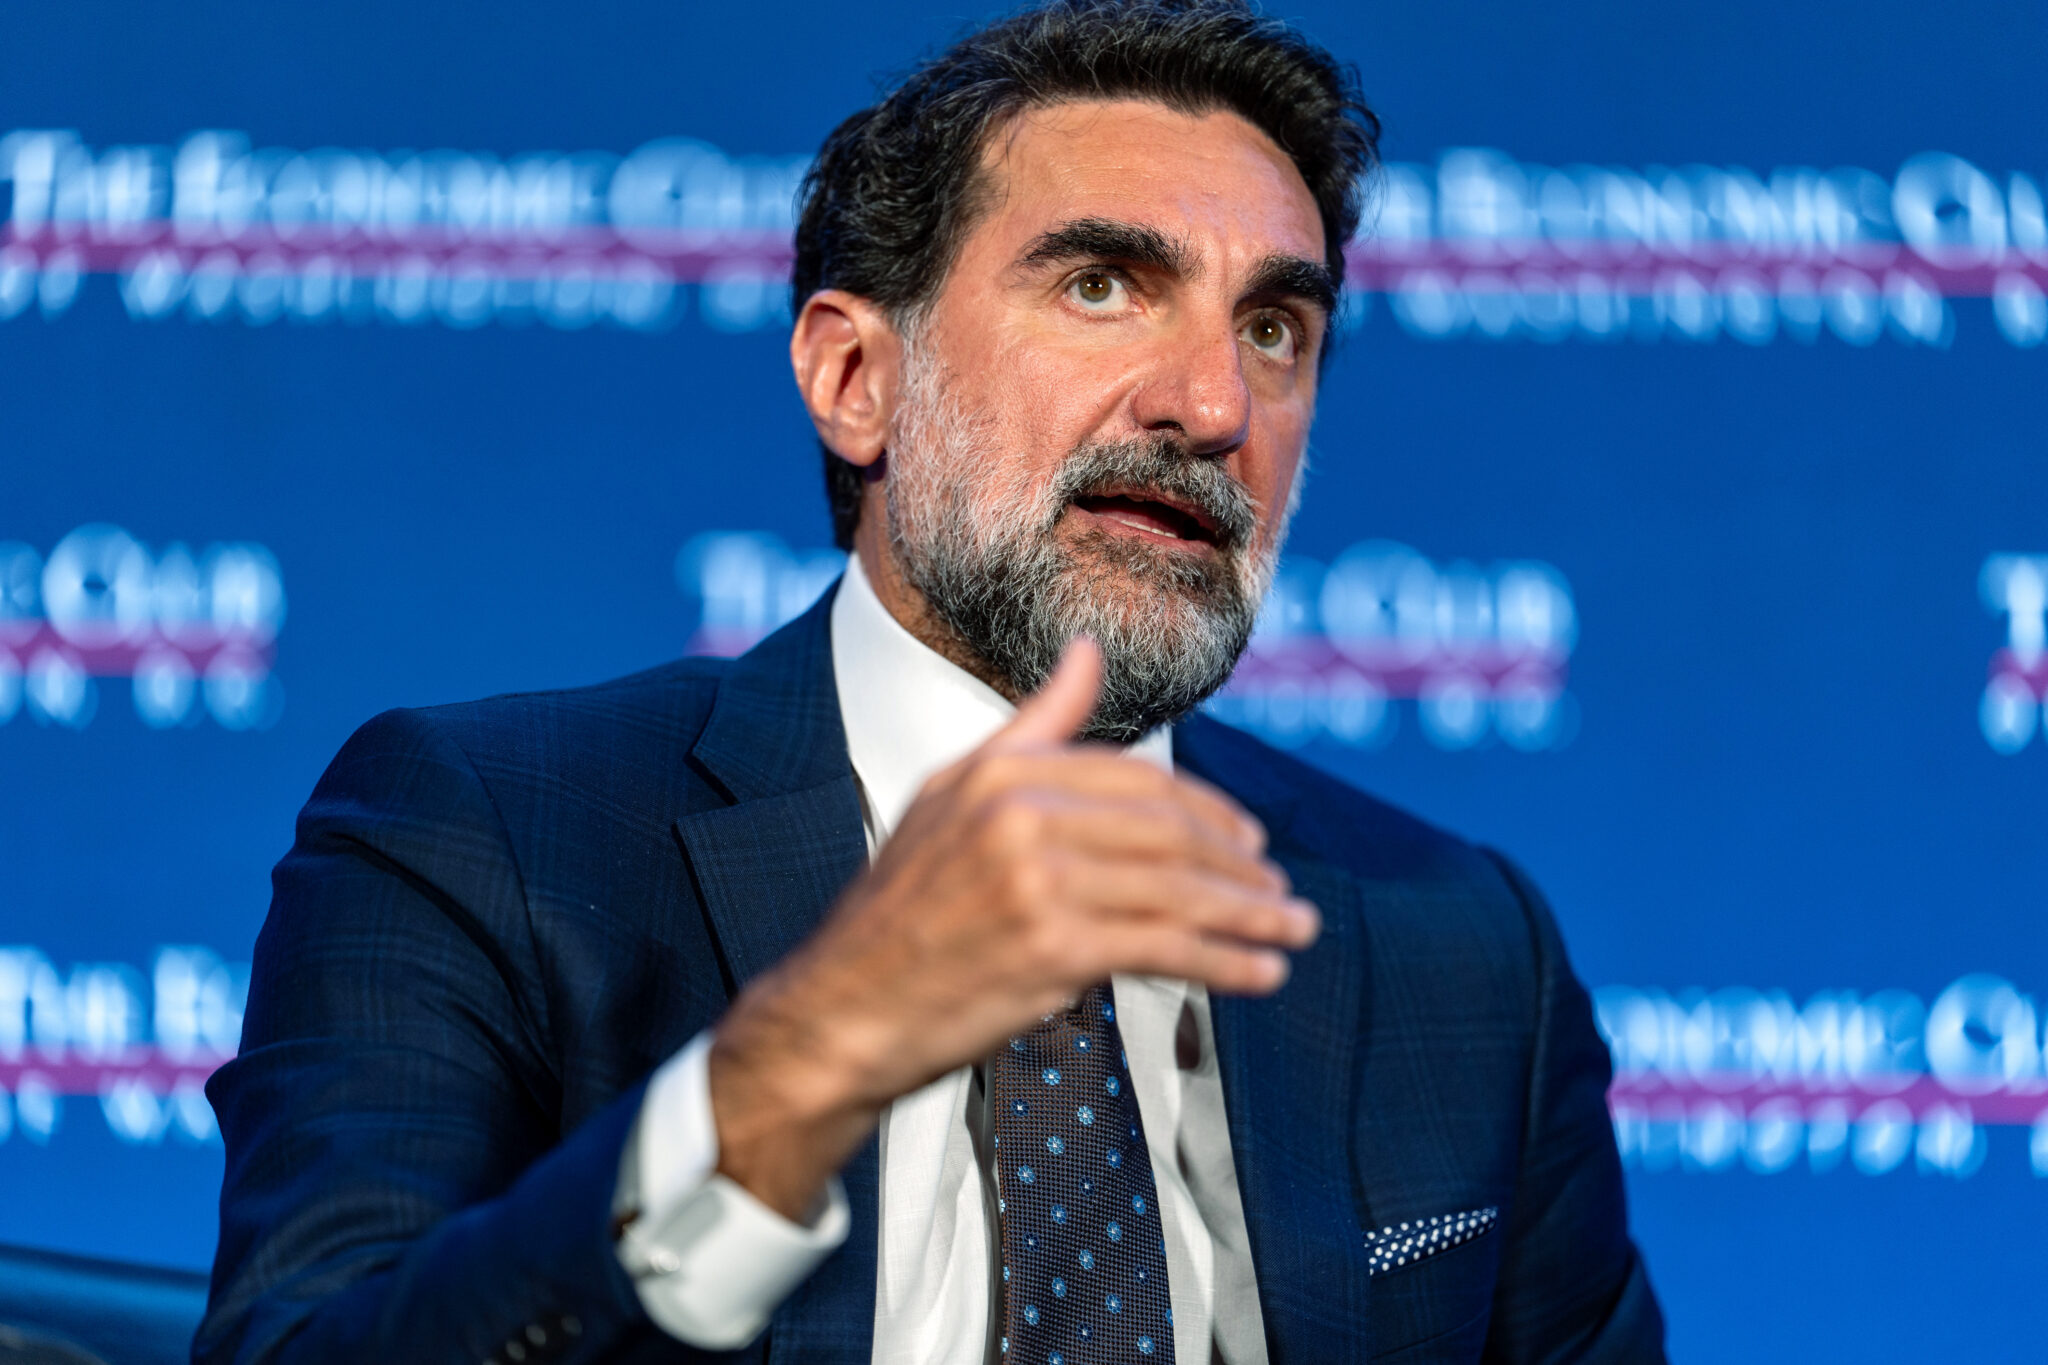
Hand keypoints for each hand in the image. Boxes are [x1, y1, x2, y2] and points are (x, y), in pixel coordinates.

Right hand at [706, 637, 1319, 1219]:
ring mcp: (1036, 880)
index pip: (1138, 780)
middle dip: (1240, 867)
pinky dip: (1225, 962)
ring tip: (1291, 932)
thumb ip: (1034, 726)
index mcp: (1002, 771)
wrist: (843, 1007)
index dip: (1209, 813)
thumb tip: (1087, 651)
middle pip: (1169, 834)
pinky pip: (1165, 948)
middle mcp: (1020, 814)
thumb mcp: (952, 795)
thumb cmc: (903, 908)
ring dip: (1249, 915)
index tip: (1251, 845)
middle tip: (1282, 897)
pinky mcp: (1052, 948)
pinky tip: (1260, 974)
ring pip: (1178, 890)